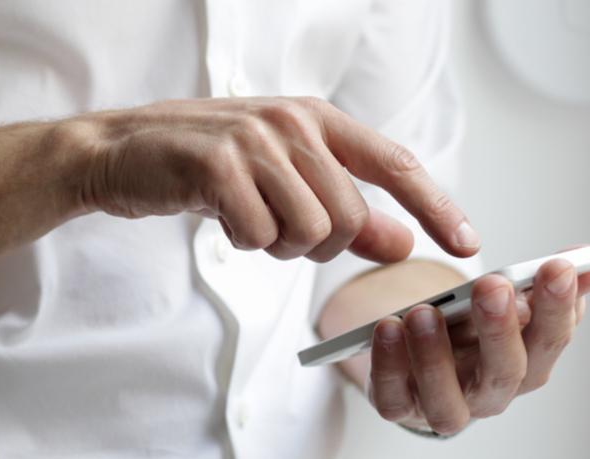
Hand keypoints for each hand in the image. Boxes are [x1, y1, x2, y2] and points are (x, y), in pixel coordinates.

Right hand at [68, 97, 479, 261]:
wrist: (124, 152)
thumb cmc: (207, 166)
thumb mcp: (283, 182)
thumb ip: (346, 212)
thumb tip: (402, 243)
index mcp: (316, 119)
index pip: (395, 164)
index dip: (436, 206)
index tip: (466, 243)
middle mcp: (293, 122)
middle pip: (348, 217)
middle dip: (317, 244)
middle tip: (276, 227)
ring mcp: (255, 140)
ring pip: (309, 231)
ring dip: (277, 244)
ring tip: (246, 217)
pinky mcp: (218, 165)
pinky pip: (259, 236)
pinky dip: (243, 242)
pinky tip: (220, 215)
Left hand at [367, 255, 589, 434]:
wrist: (413, 359)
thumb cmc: (462, 332)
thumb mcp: (495, 305)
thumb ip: (532, 288)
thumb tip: (576, 260)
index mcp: (524, 364)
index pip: (549, 340)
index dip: (557, 307)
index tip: (556, 267)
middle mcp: (489, 393)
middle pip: (505, 372)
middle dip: (501, 328)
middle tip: (492, 286)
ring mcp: (443, 406)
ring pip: (447, 397)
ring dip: (436, 355)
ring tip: (423, 312)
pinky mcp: (399, 407)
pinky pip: (392, 396)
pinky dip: (388, 364)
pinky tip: (387, 328)